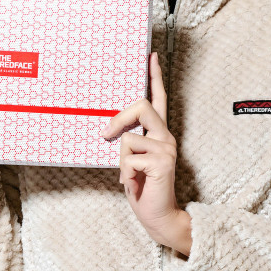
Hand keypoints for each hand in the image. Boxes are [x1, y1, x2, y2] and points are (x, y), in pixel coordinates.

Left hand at [101, 52, 190, 254]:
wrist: (157, 216)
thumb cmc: (142, 186)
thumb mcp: (130, 159)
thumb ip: (128, 140)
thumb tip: (110, 128)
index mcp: (158, 132)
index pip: (158, 98)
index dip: (154, 76)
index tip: (150, 55)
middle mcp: (166, 136)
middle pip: (141, 106)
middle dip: (119, 119)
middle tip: (105, 134)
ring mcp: (166, 148)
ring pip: (128, 138)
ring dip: (122, 161)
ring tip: (131, 177)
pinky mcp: (163, 162)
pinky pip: (128, 160)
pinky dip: (125, 175)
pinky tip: (136, 184)